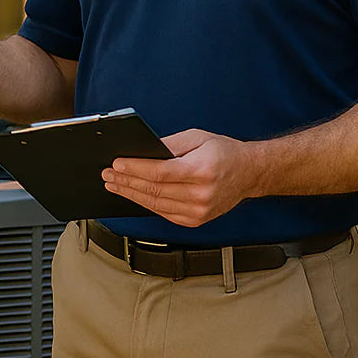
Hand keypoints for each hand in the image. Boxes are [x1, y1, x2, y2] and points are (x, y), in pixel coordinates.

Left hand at [100, 129, 263, 226]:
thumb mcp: (197, 137)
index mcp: (202, 171)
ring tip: (114, 185)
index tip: (116, 164)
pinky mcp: (195, 220)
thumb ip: (169, 144)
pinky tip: (133, 195)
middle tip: (108, 174)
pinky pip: (164, 213)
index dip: (135, 169)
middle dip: (126, 182)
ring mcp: (199, 211)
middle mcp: (201, 194)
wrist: (249, 173)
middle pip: (154, 190)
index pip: (160, 172)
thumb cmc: (224, 152)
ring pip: (156, 204)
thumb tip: (142, 150)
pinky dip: (146, 204)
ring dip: (131, 194)